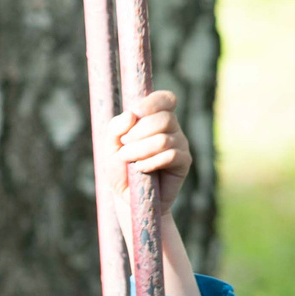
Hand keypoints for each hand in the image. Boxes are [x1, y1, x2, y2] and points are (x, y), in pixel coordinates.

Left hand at [108, 89, 191, 219]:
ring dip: (139, 150)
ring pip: (164, 139)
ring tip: (129, 160)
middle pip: (164, 119)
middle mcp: (171, 128)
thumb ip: (115, 127)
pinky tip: (141, 169)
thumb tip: (131, 114)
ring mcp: (180, 144)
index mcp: (155, 118)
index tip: (135, 113)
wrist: (127, 196)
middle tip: (125, 145)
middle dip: (138, 133)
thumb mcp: (110, 146)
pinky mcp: (184, 162)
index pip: (165, 99)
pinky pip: (170, 156)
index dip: (152, 103)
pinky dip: (150, 162)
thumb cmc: (120, 168)